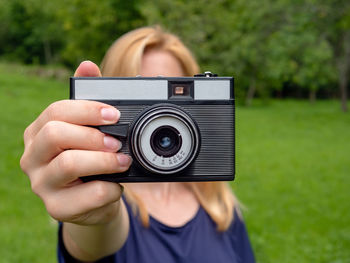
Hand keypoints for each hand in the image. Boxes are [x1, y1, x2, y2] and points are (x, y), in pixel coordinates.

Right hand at [20, 61, 131, 224]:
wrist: (94, 198)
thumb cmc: (92, 157)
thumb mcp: (90, 129)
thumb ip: (88, 98)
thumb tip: (87, 65)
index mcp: (40, 132)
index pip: (55, 112)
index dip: (87, 110)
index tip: (114, 114)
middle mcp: (33, 156)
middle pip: (55, 134)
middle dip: (93, 135)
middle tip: (118, 141)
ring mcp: (42, 184)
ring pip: (68, 164)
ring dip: (103, 160)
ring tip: (123, 161)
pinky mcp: (57, 208)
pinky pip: (85, 196)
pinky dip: (108, 188)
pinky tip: (116, 185)